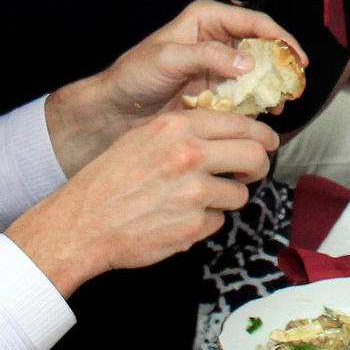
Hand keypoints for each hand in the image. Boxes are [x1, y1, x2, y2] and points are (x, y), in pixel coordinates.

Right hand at [6, 107, 275, 294]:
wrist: (83, 222)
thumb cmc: (109, 179)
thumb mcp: (144, 137)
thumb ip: (185, 130)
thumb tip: (227, 129)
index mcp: (178, 128)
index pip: (242, 124)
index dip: (261, 135)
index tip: (267, 143)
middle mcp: (190, 155)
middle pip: (254, 156)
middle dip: (258, 166)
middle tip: (251, 172)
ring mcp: (194, 191)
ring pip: (239, 193)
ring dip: (227, 197)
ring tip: (198, 199)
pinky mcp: (193, 224)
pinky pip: (217, 221)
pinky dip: (205, 222)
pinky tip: (179, 218)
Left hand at [47, 0, 299, 172]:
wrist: (115, 110)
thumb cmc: (134, 76)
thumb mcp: (169, 59)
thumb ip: (209, 56)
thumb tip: (248, 61)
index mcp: (206, 19)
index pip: (254, 22)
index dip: (281, 38)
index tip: (297, 58)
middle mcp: (216, 39)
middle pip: (262, 46)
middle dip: (280, 64)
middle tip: (294, 84)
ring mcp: (218, 67)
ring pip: (257, 72)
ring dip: (270, 87)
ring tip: (279, 104)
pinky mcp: (216, 91)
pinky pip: (244, 94)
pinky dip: (256, 104)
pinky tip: (263, 115)